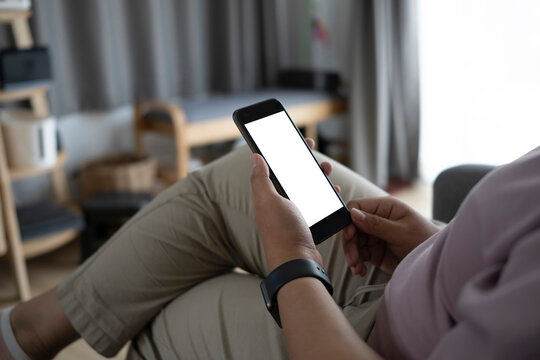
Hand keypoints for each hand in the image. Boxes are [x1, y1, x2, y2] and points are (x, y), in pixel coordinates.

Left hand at [250, 138, 336, 270]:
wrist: (297, 262)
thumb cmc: (282, 232)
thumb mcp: (269, 200)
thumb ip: (261, 179)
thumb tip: (254, 157)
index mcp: (268, 196)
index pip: (274, 167)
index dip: (283, 152)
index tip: (295, 140)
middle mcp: (279, 204)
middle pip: (292, 176)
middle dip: (303, 161)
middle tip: (313, 150)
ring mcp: (293, 213)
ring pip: (307, 188)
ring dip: (317, 176)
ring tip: (327, 169)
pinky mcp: (307, 222)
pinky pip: (317, 203)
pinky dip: (326, 194)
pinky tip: (333, 191)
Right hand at [342, 196, 439, 275]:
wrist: (434, 262)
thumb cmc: (424, 240)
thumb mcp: (400, 231)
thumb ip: (376, 223)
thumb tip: (353, 213)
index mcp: (384, 207)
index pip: (357, 207)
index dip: (349, 220)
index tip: (350, 235)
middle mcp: (376, 219)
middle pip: (352, 227)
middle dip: (350, 243)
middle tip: (353, 258)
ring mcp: (374, 235)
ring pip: (353, 242)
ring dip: (352, 255)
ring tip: (357, 268)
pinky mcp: (374, 250)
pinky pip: (359, 254)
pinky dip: (357, 263)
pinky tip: (360, 270)